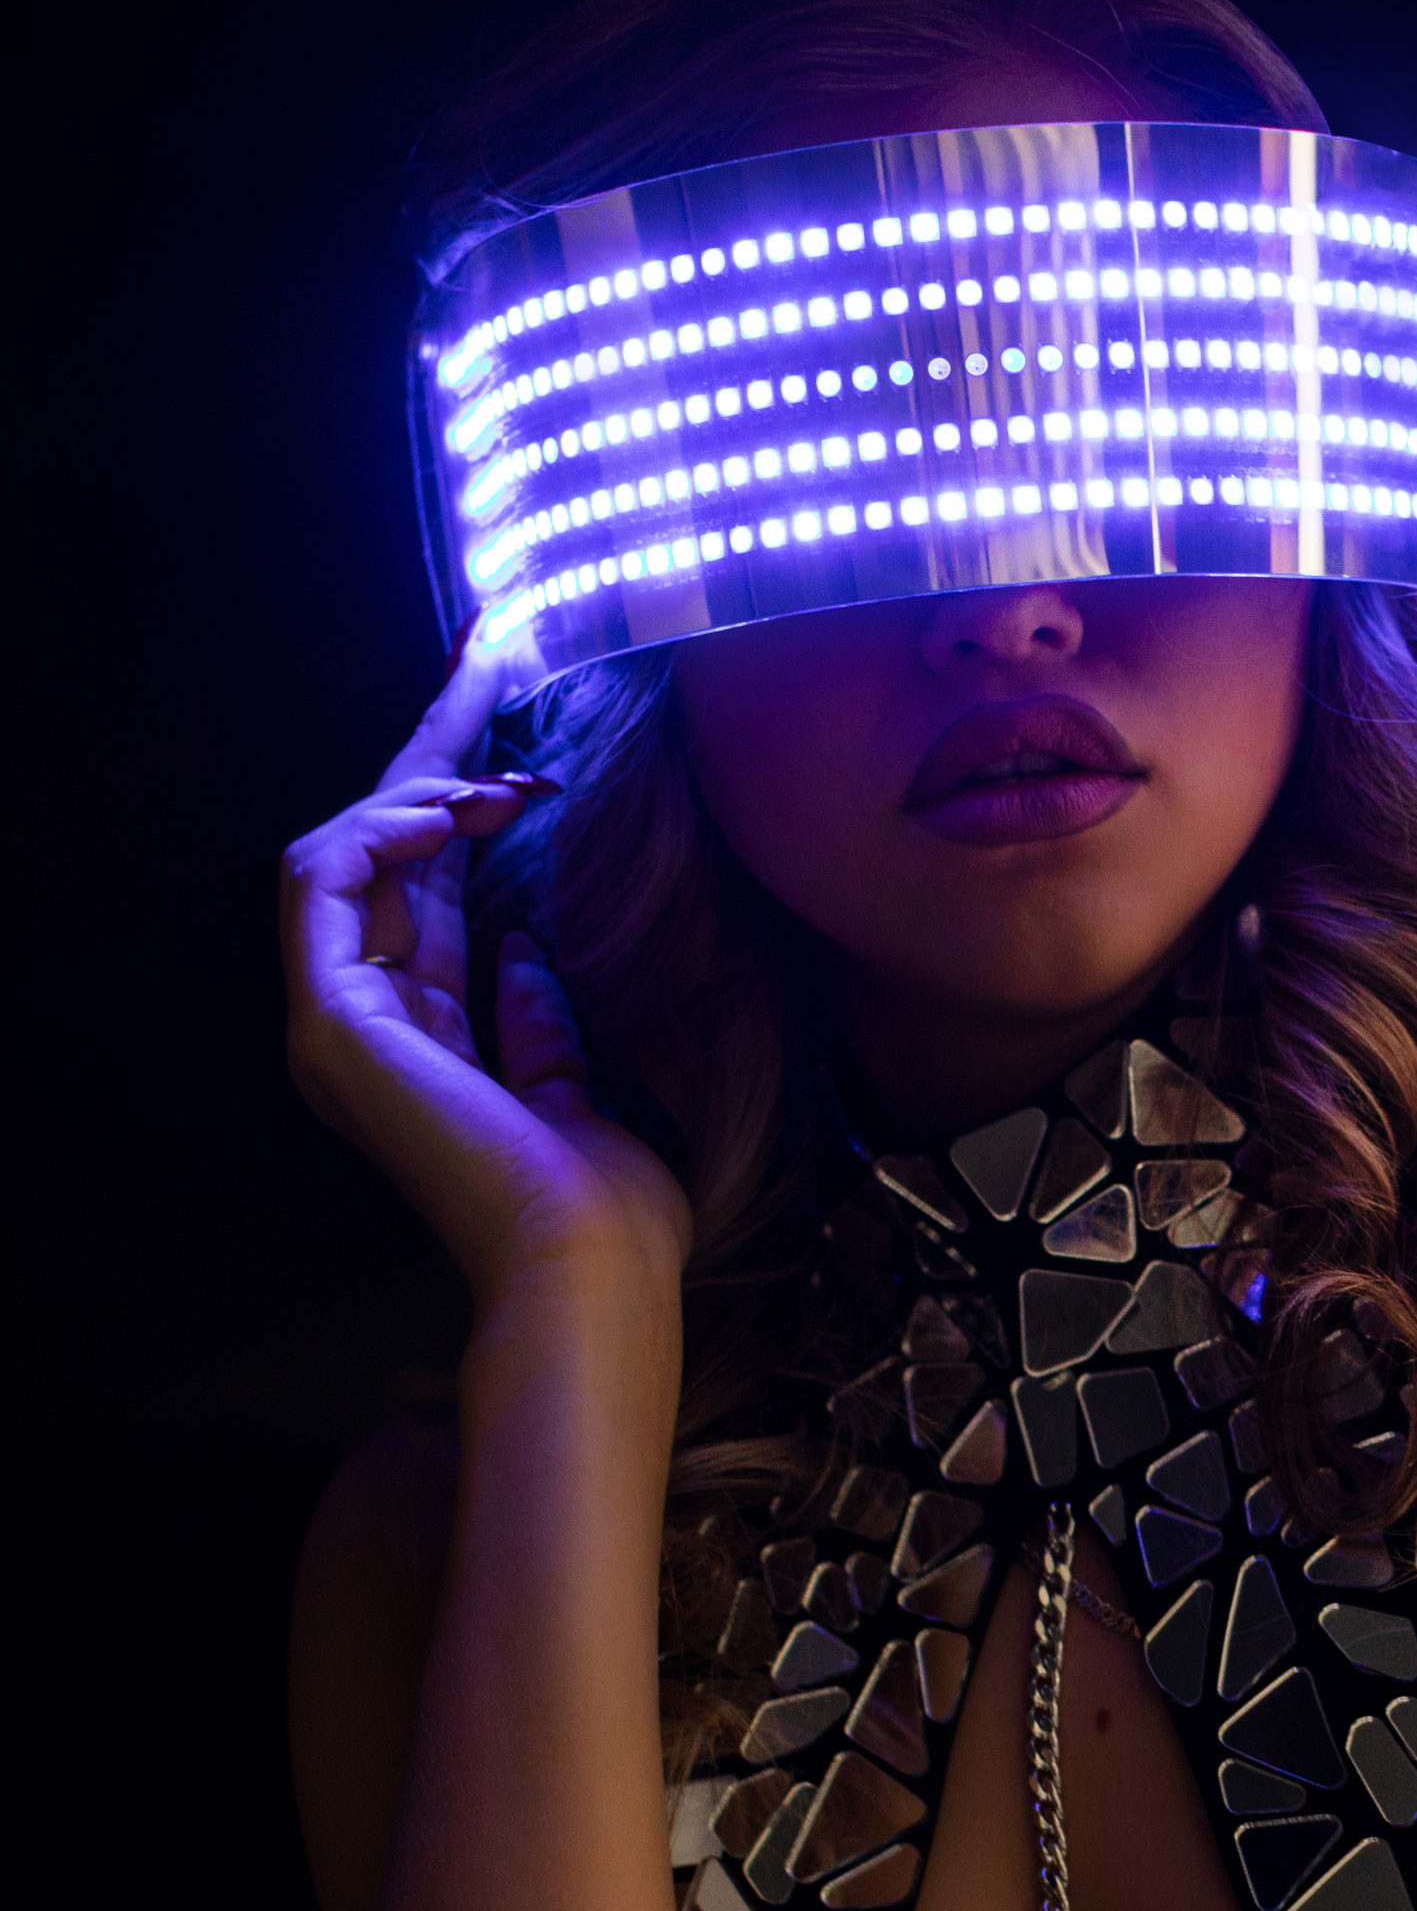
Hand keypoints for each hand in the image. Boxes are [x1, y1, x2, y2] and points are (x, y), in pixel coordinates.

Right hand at [282, 640, 692, 1315]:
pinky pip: (320, 882)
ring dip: (418, 784)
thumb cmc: (603, 1204)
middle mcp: (367, 1024)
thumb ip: (535, 1023)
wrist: (589, 1262)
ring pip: (338, 849)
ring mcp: (339, 1023)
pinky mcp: (331, 1021)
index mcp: (424, 1041)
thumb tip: (522, 953)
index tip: (513, 707)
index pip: (429, 886)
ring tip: (500, 774)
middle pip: (384, 849)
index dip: (463, 792)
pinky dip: (381, 828)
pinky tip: (457, 806)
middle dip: (437, 742)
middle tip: (493, 648)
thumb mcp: (575, 1087)